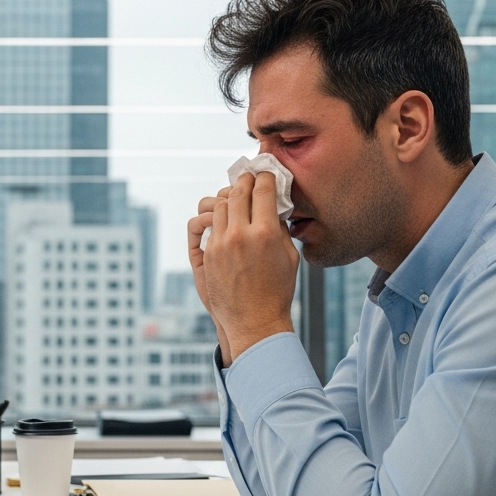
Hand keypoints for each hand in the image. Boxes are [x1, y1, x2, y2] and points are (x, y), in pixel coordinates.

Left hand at [190, 172, 299, 364]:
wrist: (253, 321)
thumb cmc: (277, 291)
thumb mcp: (289, 256)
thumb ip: (280, 228)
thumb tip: (272, 207)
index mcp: (266, 233)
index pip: (263, 190)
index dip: (265, 176)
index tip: (266, 173)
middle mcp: (240, 234)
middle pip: (238, 192)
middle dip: (244, 181)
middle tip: (249, 177)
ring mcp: (220, 243)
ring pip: (219, 204)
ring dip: (229, 196)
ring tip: (237, 196)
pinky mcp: (207, 253)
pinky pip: (208, 223)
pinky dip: (217, 215)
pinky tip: (225, 215)